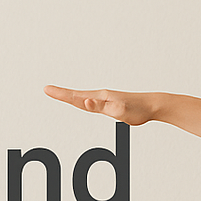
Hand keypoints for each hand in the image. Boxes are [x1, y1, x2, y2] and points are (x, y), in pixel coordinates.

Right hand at [43, 85, 157, 125]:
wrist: (153, 106)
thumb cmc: (138, 109)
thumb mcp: (118, 111)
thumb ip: (101, 107)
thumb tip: (85, 102)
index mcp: (100, 97)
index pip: (76, 97)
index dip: (61, 94)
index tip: (47, 89)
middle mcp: (101, 96)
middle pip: (77, 95)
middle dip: (61, 93)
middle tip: (48, 90)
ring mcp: (106, 99)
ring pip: (84, 98)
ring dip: (71, 96)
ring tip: (60, 94)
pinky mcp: (112, 104)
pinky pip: (93, 102)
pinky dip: (84, 101)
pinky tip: (84, 102)